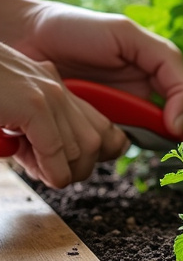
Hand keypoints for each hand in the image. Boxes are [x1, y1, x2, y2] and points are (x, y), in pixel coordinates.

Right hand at [0, 42, 128, 187]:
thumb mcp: (7, 115)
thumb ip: (31, 133)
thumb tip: (49, 166)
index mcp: (48, 85)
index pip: (93, 125)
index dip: (84, 156)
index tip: (55, 168)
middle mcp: (53, 85)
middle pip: (95, 138)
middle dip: (77, 167)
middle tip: (47, 175)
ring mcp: (46, 93)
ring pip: (82, 146)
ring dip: (64, 170)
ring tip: (36, 171)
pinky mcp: (32, 104)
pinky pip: (57, 147)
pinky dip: (53, 170)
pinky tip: (41, 176)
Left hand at [15, 2, 182, 137]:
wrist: (26, 36)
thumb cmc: (78, 28)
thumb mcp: (130, 37)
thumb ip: (167, 65)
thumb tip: (177, 118)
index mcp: (153, 75)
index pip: (182, 103)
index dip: (179, 118)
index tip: (169, 129)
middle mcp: (135, 99)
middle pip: (154, 131)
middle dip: (141, 132)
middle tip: (122, 123)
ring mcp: (109, 115)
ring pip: (124, 144)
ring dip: (111, 139)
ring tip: (91, 117)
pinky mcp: (85, 128)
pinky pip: (97, 148)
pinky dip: (89, 144)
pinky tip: (76, 128)